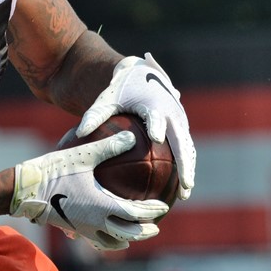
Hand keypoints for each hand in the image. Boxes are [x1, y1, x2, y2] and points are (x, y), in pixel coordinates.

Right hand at [11, 130, 169, 250]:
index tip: (163, 207)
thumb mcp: (84, 155)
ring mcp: (83, 229)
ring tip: (134, 234)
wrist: (26, 189)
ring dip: (126, 239)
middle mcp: (96, 222)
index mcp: (102, 206)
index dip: (152, 212)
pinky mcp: (72, 229)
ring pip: (111, 243)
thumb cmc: (55, 170)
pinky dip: (106, 241)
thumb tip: (132, 136)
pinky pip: (94, 241)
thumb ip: (109, 146)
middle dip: (145, 231)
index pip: (135, 214)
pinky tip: (105, 235)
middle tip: (156, 226)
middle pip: (128, 234)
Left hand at [77, 53, 194, 199]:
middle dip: (184, 161)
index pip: (156, 116)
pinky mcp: (180, 128)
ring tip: (183, 195)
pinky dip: (184, 168)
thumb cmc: (121, 90)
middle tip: (184, 184)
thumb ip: (95, 114)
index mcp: (154, 102)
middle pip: (181, 139)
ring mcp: (179, 121)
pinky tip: (177, 191)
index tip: (156, 139)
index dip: (157, 126)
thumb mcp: (107, 98)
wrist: (142, 75)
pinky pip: (185, 150)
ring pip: (187, 148)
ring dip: (188, 170)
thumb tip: (81, 132)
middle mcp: (172, 112)